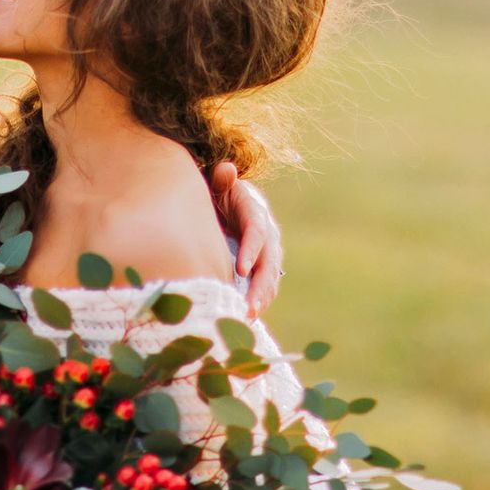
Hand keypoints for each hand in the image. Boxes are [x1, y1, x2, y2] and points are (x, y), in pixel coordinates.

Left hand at [209, 162, 283, 317]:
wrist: (228, 203)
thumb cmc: (219, 194)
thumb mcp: (219, 184)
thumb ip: (222, 180)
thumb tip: (226, 170)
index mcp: (256, 212)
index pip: (257, 231)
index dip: (251, 250)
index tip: (240, 270)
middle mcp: (268, 233)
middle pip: (268, 261)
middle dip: (259, 285)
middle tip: (247, 307)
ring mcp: (269, 251)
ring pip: (270, 278)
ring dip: (261, 299)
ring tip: (247, 318)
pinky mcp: (263, 266)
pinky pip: (265, 286)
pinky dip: (258, 302)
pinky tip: (245, 319)